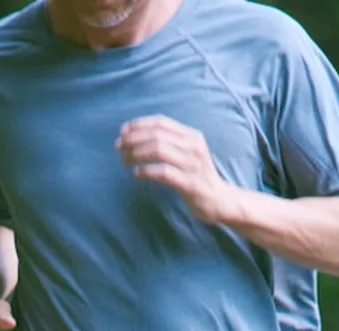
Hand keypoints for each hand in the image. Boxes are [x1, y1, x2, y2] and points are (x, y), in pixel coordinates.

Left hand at [116, 115, 236, 223]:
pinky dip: (146, 171)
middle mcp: (193, 146)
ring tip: (124, 160)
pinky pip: (163, 172)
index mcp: (191, 136)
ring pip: (158, 151)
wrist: (219, 200)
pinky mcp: (189, 183)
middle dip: (133, 139)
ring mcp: (192, 165)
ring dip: (136, 154)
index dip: (139, 125)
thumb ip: (170, 143)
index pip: (161, 122)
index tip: (122, 131)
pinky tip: (136, 174)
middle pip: (157, 135)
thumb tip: (139, 137)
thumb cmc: (197, 177)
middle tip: (118, 147)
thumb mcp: (187, 154)